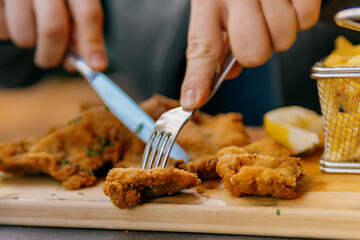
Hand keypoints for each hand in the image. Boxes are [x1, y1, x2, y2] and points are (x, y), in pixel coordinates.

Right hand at [0, 0, 106, 70]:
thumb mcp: (71, 9)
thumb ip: (82, 34)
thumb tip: (91, 64)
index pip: (88, 13)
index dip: (92, 42)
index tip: (96, 67)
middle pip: (53, 29)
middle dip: (53, 54)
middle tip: (49, 61)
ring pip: (25, 35)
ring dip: (29, 42)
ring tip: (28, 26)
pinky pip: (3, 31)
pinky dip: (8, 33)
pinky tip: (11, 17)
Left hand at [180, 0, 320, 108]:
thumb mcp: (216, 5)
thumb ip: (219, 42)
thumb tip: (228, 75)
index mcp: (208, 2)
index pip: (201, 48)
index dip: (198, 78)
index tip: (193, 101)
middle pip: (253, 54)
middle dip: (256, 49)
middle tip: (255, 28)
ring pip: (282, 40)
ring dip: (279, 31)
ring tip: (270, 8)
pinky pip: (306, 19)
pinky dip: (300, 14)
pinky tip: (286, 0)